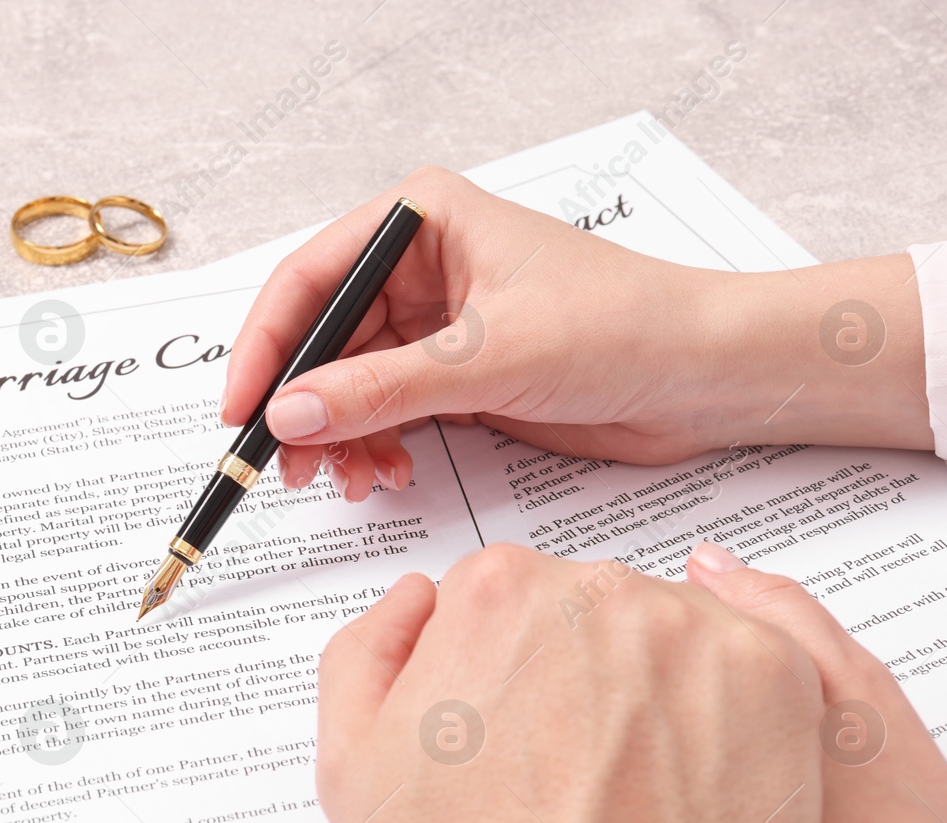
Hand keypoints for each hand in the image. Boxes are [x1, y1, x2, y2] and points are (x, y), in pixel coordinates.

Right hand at [223, 167, 931, 499]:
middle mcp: (420, 264)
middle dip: (303, 406)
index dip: (267, 347)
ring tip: (354, 479)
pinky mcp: (456, 374)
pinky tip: (389, 474)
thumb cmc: (622, 327)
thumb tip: (288, 416)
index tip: (242, 412)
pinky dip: (376, 446)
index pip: (310, 279)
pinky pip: (385, 410)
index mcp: (422, 220)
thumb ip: (380, 390)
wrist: (704, 377)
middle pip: (322, 337)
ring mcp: (437, 323)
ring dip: (340, 436)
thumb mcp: (487, 359)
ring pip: (349, 383)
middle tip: (288, 468)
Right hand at [314, 543, 823, 822]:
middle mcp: (599, 589)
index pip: (497, 597)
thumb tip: (418, 599)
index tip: (502, 729)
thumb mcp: (352, 763)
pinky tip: (687, 774)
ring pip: (663, 632)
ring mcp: (696, 630)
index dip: (493, 669)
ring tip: (627, 781)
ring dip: (649, 683)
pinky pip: (743, 665)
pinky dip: (723, 710)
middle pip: (581, 606)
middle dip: (570, 668)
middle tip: (560, 765)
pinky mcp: (778, 679)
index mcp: (497, 591)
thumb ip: (368, 650)